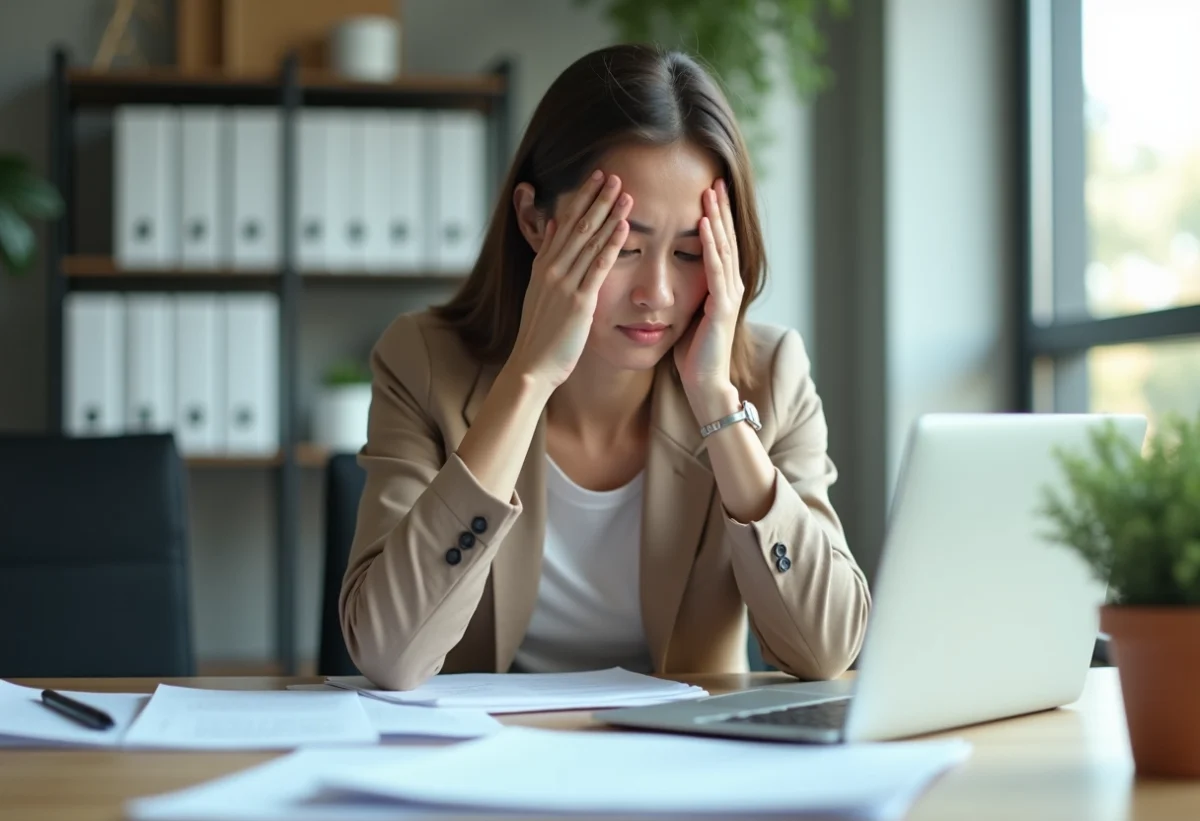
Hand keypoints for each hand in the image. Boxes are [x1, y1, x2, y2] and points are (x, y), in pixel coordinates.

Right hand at [506, 171, 632, 389]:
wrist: (532, 365)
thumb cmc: (539, 333)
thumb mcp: (538, 290)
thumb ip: (546, 257)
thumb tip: (551, 225)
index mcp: (543, 266)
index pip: (564, 223)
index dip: (582, 198)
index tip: (596, 177)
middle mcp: (552, 270)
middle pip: (578, 226)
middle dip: (597, 198)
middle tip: (614, 175)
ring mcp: (564, 285)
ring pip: (589, 242)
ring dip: (608, 215)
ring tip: (625, 193)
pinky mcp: (579, 303)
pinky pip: (598, 268)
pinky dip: (611, 245)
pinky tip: (624, 228)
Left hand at [675, 179, 743, 412]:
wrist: (704, 384)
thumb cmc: (693, 354)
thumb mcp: (687, 314)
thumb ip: (684, 292)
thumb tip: (668, 274)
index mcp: (721, 286)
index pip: (718, 243)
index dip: (714, 216)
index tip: (706, 189)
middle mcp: (729, 286)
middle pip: (725, 238)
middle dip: (719, 208)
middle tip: (714, 178)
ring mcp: (728, 295)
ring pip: (723, 247)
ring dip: (717, 218)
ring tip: (710, 191)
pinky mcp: (721, 306)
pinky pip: (715, 269)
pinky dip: (709, 245)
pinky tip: (703, 225)